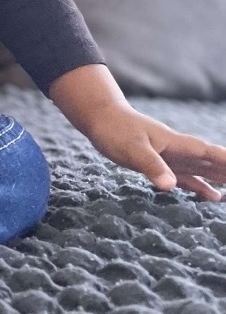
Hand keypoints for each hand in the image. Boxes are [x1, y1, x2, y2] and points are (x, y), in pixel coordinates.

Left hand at [85, 102, 225, 200]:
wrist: (100, 118)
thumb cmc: (115, 130)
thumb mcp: (132, 149)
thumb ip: (151, 166)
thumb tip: (170, 186)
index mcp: (175, 144)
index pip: (208, 153)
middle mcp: (177, 150)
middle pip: (211, 162)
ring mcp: (169, 156)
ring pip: (201, 170)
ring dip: (218, 180)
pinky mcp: (159, 163)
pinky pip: (186, 177)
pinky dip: (199, 186)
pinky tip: (209, 195)